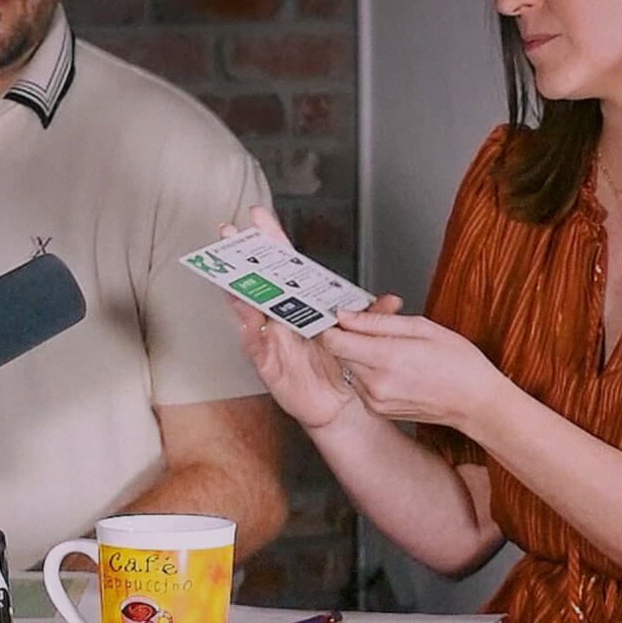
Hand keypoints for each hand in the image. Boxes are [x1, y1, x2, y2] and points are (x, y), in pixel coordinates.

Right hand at [225, 205, 402, 430]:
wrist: (340, 406)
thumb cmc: (342, 366)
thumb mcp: (361, 338)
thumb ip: (373, 318)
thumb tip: (392, 300)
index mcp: (301, 305)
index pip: (284, 267)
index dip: (271, 241)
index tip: (259, 216)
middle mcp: (281, 317)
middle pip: (258, 281)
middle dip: (242, 257)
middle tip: (229, 233)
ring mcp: (272, 338)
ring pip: (248, 308)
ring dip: (238, 289)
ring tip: (232, 271)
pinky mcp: (269, 364)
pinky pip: (255, 345)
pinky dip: (251, 331)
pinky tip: (248, 318)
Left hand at [319, 306, 500, 430]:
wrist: (475, 403)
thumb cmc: (458, 363)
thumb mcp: (421, 327)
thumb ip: (378, 321)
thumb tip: (346, 315)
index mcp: (387, 359)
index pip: (334, 340)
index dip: (332, 323)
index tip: (340, 314)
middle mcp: (376, 384)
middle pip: (337, 353)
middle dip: (347, 336)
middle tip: (370, 325)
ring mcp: (376, 401)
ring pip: (347, 367)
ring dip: (358, 354)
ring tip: (389, 347)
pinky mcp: (377, 410)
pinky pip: (359, 383)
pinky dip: (367, 371)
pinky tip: (392, 366)